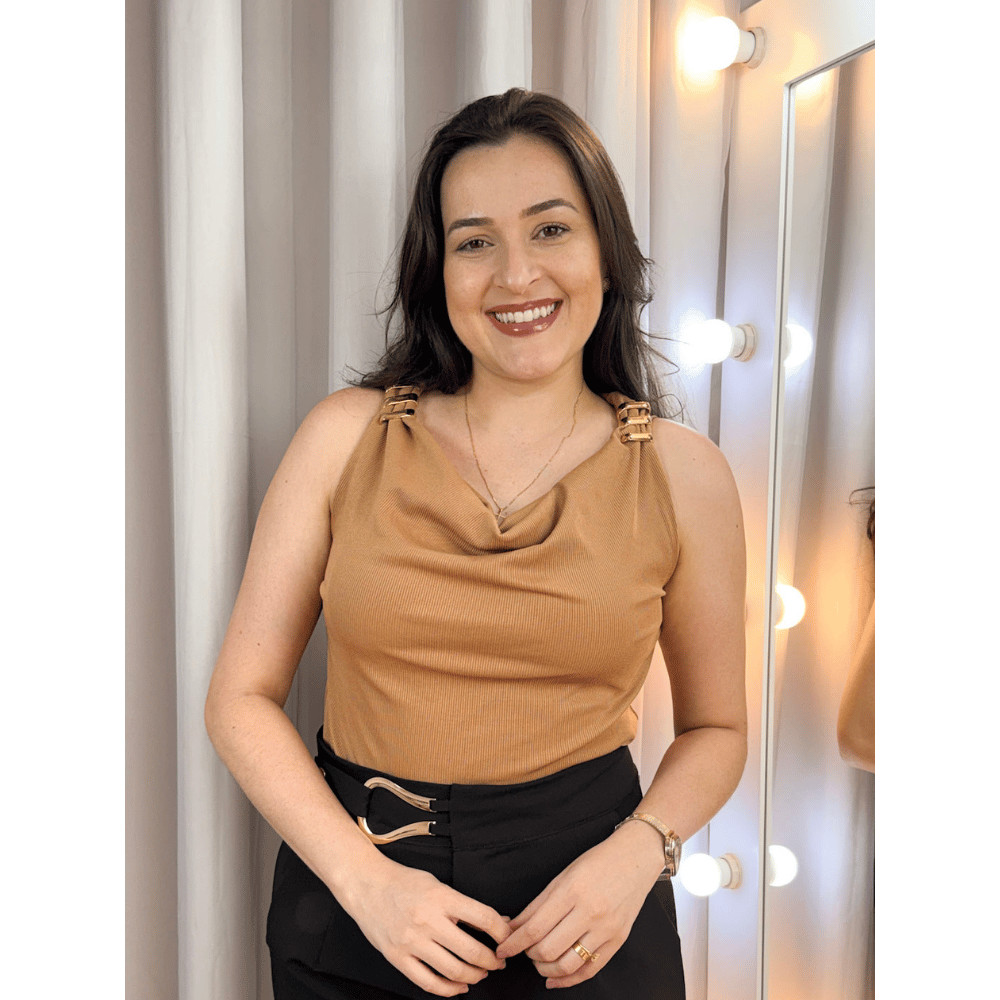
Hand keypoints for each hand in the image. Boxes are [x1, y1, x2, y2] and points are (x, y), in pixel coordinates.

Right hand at [341, 854, 510, 996]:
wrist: (366, 885)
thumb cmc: (404, 882)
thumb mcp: (438, 884)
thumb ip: (466, 905)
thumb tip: (498, 921)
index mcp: (441, 897)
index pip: (483, 917)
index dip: (502, 932)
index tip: (507, 939)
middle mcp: (427, 921)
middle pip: (471, 951)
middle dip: (492, 961)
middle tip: (498, 962)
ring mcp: (411, 942)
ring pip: (453, 971)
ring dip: (474, 976)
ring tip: (481, 973)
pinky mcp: (397, 957)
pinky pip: (428, 982)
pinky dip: (448, 990)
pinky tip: (459, 987)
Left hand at [496, 821, 663, 988]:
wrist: (636, 858)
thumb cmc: (597, 861)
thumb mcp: (563, 875)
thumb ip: (538, 904)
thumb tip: (514, 927)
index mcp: (572, 891)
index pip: (535, 927)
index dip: (514, 943)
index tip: (503, 949)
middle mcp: (590, 912)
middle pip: (548, 949)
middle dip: (529, 954)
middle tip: (524, 949)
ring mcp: (606, 929)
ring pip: (568, 964)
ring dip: (546, 969)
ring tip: (539, 961)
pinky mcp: (618, 941)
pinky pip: (590, 969)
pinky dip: (569, 979)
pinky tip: (555, 978)